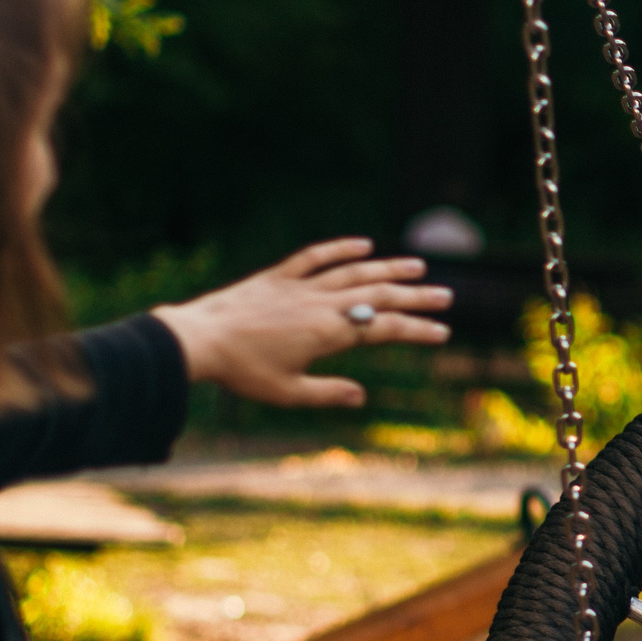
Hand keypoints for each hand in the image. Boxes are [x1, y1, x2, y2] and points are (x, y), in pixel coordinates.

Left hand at [150, 239, 451, 407]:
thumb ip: (327, 393)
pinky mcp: (277, 277)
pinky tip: (364, 244)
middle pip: (378, 294)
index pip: (384, 327)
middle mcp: (321, 304)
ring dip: (389, 267)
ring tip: (417, 266)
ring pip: (354, 271)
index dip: (416, 329)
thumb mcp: (287, 393)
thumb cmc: (241, 372)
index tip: (442, 332)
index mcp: (328, 333)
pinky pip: (314, 257)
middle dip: (416, 296)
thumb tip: (361, 396)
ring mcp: (300, 286)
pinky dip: (340, 248)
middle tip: (445, 296)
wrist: (197, 341)